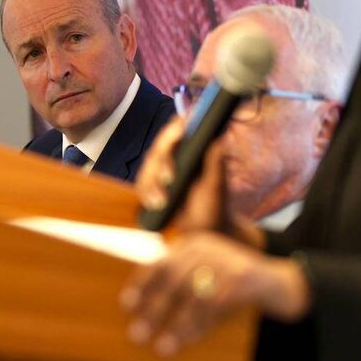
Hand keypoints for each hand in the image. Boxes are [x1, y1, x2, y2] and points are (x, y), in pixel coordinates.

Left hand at [120, 232, 311, 356]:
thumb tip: (148, 314)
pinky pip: (214, 305)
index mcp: (196, 244)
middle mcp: (209, 247)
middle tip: (137, 333)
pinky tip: (188, 340)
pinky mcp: (243, 277)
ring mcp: (227, 260)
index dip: (142, 282)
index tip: (126, 303)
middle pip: (173, 278)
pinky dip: (198, 326)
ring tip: (162, 346)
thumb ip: (184, 286)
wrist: (282, 282)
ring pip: (192, 294)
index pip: (161, 260)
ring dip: (175, 324)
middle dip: (153, 308)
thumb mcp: (209, 277)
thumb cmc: (237, 285)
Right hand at [136, 118, 262, 246]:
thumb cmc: (214, 207)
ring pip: (147, 168)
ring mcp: (159, 175)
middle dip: (161, 163)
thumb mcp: (216, 186)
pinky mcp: (151, 190)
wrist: (204, 233)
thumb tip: (219, 138)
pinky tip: (156, 204)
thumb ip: (216, 163)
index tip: (180, 127)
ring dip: (153, 184)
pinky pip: (141, 186)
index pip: (175, 133)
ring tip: (163, 201)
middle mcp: (172, 160)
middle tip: (169, 177)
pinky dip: (147, 195)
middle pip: (157, 150)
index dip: (174, 129)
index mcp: (189, 152)